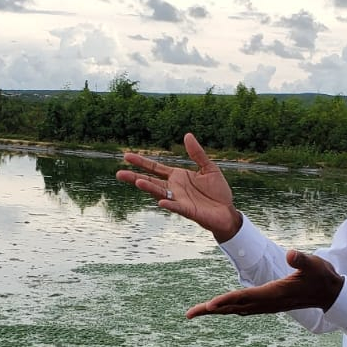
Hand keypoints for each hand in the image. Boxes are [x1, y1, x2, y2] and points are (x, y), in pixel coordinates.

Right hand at [116, 133, 241, 241]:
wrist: (227, 211)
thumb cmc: (217, 191)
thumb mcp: (209, 168)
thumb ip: (197, 153)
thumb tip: (187, 135)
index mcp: (177, 177)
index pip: (155, 168)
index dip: (141, 162)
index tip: (126, 156)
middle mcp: (174, 188)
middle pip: (151, 181)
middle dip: (135, 177)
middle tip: (119, 173)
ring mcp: (179, 200)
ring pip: (160, 193)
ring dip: (149, 188)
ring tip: (137, 182)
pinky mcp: (188, 211)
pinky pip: (177, 207)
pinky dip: (169, 204)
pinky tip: (161, 201)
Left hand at [185, 250, 343, 318]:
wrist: (331, 294)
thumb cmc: (322, 277)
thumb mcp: (315, 265)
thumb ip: (302, 260)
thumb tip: (291, 254)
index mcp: (274, 293)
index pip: (245, 297)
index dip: (226, 300)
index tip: (208, 305)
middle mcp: (267, 302)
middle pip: (234, 307)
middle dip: (211, 310)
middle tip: (189, 314)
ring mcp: (268, 305)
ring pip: (237, 310)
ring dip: (217, 311)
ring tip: (197, 313)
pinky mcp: (269, 304)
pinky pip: (244, 309)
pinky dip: (229, 308)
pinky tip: (221, 308)